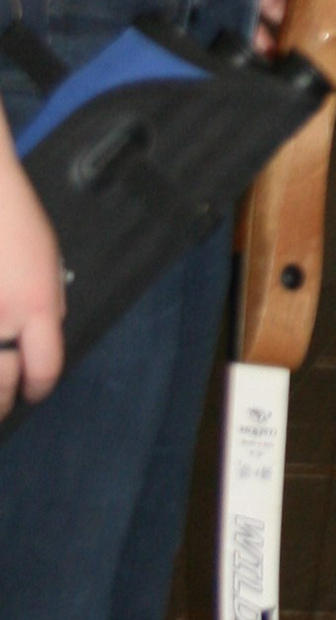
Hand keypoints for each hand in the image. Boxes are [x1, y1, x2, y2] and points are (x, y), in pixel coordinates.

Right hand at [0, 146, 64, 417]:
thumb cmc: (11, 218)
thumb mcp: (47, 260)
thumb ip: (46, 305)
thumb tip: (37, 344)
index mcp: (36, 304)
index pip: (44, 369)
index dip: (37, 387)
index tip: (33, 390)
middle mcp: (0, 316)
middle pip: (0, 387)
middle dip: (3, 400)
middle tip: (2, 401)